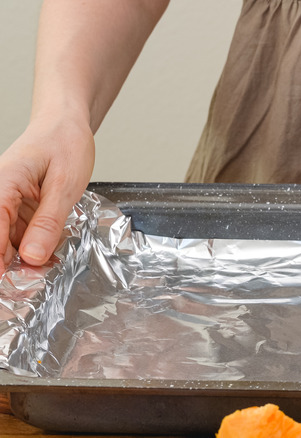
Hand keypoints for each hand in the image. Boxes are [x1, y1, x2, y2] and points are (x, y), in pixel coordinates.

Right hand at [0, 115, 94, 273]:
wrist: (66, 125)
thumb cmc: (65, 144)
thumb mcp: (65, 185)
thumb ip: (48, 221)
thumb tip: (32, 256)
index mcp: (3, 186)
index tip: (6, 284)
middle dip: (9, 264)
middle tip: (30, 286)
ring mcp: (6, 203)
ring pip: (8, 241)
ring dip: (23, 259)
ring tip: (42, 275)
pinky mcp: (17, 208)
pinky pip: (20, 234)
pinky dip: (33, 246)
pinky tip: (47, 258)